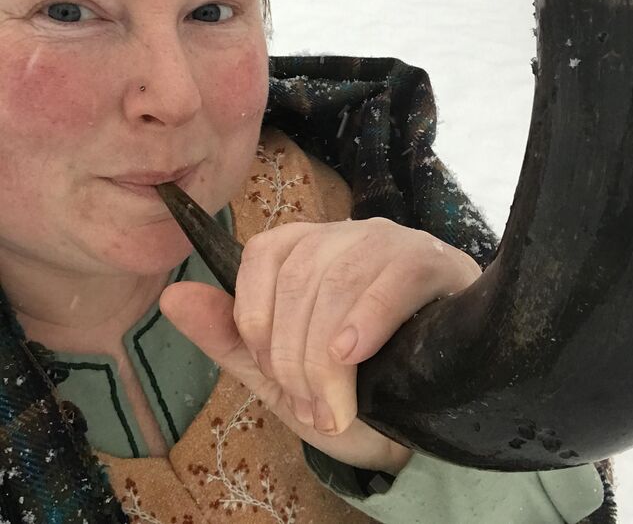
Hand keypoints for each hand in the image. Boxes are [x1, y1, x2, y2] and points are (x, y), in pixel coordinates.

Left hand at [160, 217, 480, 473]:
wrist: (421, 425)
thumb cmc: (348, 392)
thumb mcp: (278, 375)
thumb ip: (227, 337)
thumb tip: (171, 297)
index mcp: (303, 250)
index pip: (262, 256)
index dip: (259, 320)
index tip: (275, 377)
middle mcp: (344, 235)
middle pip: (300, 275)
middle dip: (296, 355)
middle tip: (313, 409)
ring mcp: (389, 244)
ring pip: (340, 277)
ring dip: (328, 356)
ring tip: (338, 405)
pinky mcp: (430, 262)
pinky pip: (391, 278)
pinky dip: (367, 319)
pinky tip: (355, 354)